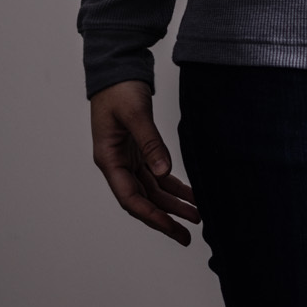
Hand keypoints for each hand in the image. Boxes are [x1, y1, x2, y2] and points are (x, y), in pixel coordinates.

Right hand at [89, 79, 199, 245]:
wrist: (117, 70)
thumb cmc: (120, 90)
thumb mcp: (136, 114)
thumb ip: (150, 142)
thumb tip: (163, 171)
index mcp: (109, 160)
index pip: (130, 197)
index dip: (151, 215)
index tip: (170, 228)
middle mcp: (117, 164)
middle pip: (143, 199)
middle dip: (165, 218)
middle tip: (188, 235)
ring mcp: (128, 159)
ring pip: (152, 190)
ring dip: (173, 204)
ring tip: (196, 217)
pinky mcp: (139, 151)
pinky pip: (156, 176)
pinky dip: (173, 186)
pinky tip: (191, 195)